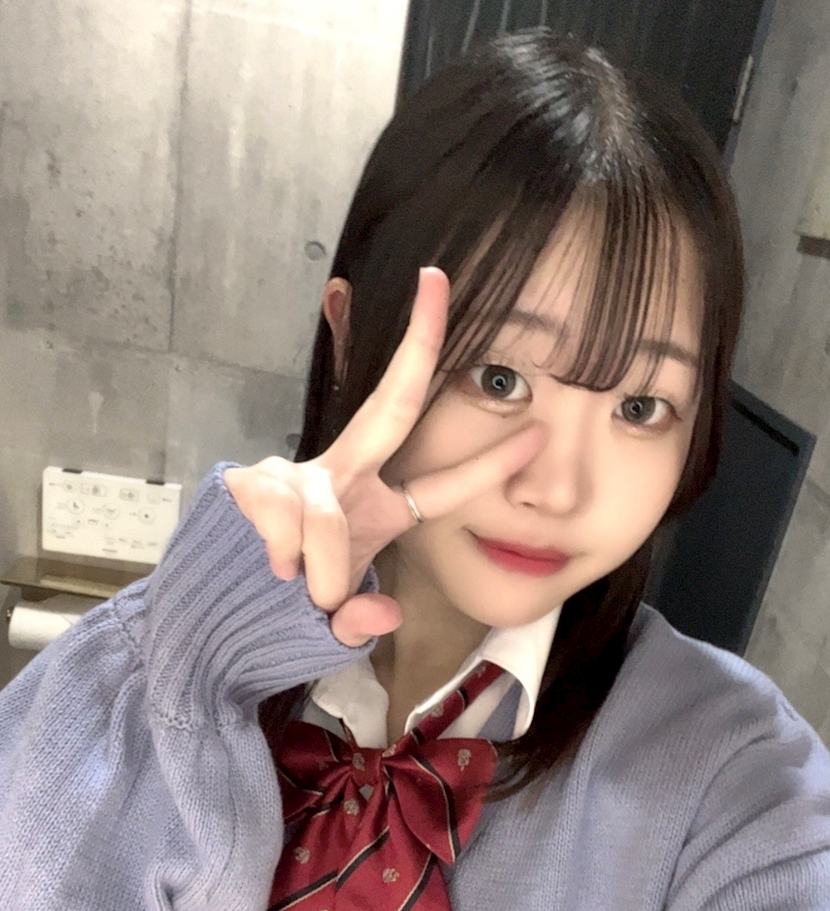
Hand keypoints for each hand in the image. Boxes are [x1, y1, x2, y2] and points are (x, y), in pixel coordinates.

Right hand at [223, 268, 544, 645]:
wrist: (211, 621)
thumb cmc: (279, 613)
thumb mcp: (331, 627)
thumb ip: (361, 619)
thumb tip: (380, 611)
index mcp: (376, 510)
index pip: (442, 488)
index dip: (490, 465)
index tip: (538, 433)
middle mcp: (344, 476)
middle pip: (393, 404)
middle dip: (420, 343)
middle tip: (438, 282)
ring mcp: (297, 473)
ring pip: (326, 519)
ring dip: (319, 570)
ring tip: (299, 590)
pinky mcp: (253, 480)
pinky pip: (285, 525)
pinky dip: (281, 560)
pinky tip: (267, 566)